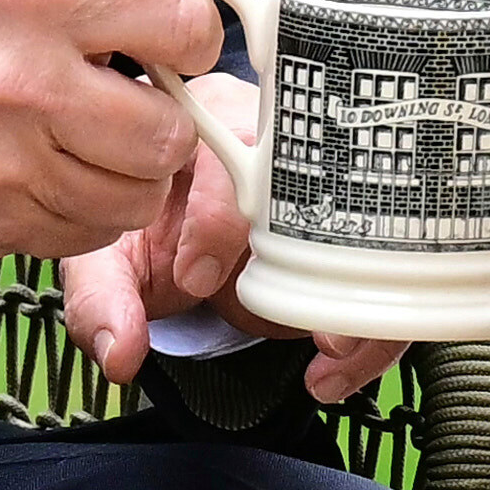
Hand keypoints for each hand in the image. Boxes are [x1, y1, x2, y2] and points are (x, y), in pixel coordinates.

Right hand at [0, 0, 243, 342]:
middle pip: (169, 132)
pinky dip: (91, 209)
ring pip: (139, 195)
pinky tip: (55, 170)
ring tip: (89, 135)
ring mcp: (8, 163)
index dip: (190, 35)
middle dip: (164, 117)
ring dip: (132, 170)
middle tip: (127, 97)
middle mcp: (24, 82)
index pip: (182, 24)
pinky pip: (93, 234)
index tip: (163, 40)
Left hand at [51, 99, 388, 404]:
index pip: (230, 154)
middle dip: (314, 249)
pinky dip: (373, 323)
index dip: (216, 220)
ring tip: (329, 350)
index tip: (195, 277)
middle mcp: (279, 141)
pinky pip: (386, 273)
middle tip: (292, 316)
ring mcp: (329, 184)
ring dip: (360, 292)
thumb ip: (103, 303)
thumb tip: (121, 353)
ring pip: (368, 226)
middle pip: (319, 178)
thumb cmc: (147, 229)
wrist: (182, 240)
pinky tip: (336, 364)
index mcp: (208, 124)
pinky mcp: (357, 235)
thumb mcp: (111, 262)